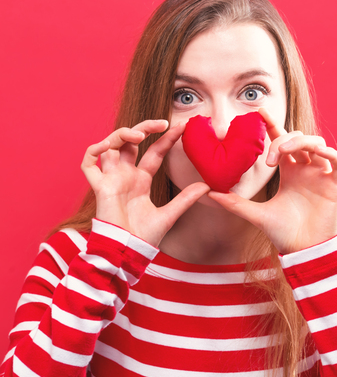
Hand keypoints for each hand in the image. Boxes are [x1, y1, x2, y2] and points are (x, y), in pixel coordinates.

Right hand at [81, 120, 209, 246]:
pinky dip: (95, 150)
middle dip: (145, 127)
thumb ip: (186, 199)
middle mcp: (125, 176)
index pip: (154, 152)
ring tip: (139, 134)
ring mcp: (111, 179)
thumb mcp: (169, 214)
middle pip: (131, 142)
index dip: (166, 139)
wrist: (127, 253)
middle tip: (163, 123)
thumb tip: (207, 185)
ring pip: (110, 146)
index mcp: (141, 180)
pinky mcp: (99, 187)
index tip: (181, 128)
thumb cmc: (144, 237)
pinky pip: (88, 163)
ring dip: (122, 134)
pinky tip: (109, 145)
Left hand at [208, 108, 336, 253]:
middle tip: (268, 158)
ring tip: (285, 153)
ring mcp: (322, 175)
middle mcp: (306, 169)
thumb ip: (235, 203)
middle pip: (298, 139)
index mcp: (289, 172)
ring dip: (302, 142)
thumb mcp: (256, 214)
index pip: (281, 141)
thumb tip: (208, 193)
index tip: (259, 112)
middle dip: (283, 141)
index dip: (273, 125)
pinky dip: (330, 153)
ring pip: (317, 144)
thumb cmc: (283, 232)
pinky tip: (317, 153)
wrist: (303, 251)